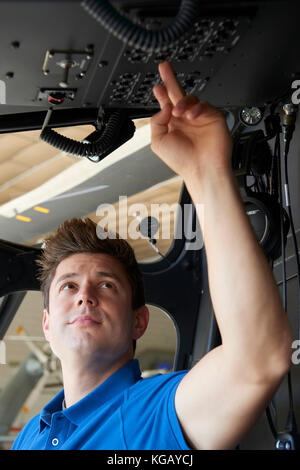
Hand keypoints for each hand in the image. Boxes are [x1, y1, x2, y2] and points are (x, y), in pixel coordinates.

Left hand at [151, 61, 232, 182]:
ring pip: (190, 98)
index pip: (166, 104)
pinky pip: (204, 104)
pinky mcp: (213, 116)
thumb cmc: (182, 161)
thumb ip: (157, 121)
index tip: (156, 85)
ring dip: (182, 102)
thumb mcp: (158, 142)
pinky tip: (191, 116)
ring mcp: (199, 117)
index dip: (161, 93)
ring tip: (178, 113)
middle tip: (164, 66)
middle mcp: (185, 119)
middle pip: (177, 93)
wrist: (203, 169)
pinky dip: (196, 107)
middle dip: (170, 79)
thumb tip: (164, 106)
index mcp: (172, 125)